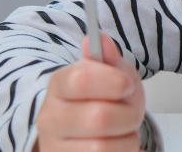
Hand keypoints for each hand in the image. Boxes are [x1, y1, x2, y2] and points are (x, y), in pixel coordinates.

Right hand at [35, 32, 145, 150]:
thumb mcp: (110, 75)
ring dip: (127, 139)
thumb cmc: (101, 99)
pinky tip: (117, 144)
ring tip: (123, 131)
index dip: (112, 81)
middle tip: (131, 111)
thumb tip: (101, 41)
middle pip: (98, 118)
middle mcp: (50, 119)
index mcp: (59, 85)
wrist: (82, 132)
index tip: (126, 85)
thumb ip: (108, 59)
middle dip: (128, 114)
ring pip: (102, 148)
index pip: (81, 79)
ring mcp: (55, 147)